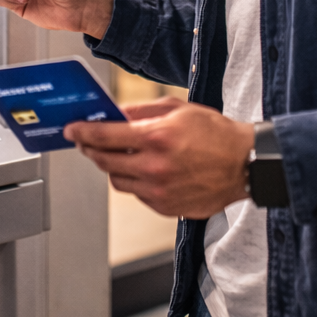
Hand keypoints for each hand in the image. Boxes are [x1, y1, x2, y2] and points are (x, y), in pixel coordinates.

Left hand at [65, 96, 254, 218]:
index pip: (105, 136)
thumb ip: (142, 112)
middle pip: (105, 161)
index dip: (83, 132)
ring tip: (117, 154)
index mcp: (157, 138)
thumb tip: (114, 114)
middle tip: (86, 141)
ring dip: (111, 167)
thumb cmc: (216, 133)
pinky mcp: (166, 207)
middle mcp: (155, 167)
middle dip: (91, 149)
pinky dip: (133, 180)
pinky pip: (136, 193)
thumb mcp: (178, 109)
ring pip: (117, 180)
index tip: (71, 130)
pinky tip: (143, 169)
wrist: (245, 165)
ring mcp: (159, 191)